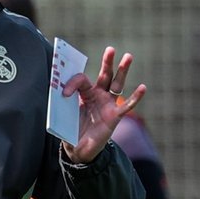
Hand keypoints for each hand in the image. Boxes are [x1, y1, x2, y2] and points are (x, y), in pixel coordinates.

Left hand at [61, 46, 145, 162]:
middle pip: (104, 75)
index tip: (64, 94)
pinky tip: (143, 87)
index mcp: (84, 93)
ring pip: (117, 84)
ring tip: (128, 56)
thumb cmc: (71, 130)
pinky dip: (135, 97)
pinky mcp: (115, 116)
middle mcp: (98, 95)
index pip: (81, 80)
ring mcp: (108, 105)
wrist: (78, 150)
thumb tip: (56, 94)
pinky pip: (127, 106)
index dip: (72, 83)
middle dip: (107, 62)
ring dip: (122, 71)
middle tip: (110, 49)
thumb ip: (60, 105)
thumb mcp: (63, 116)